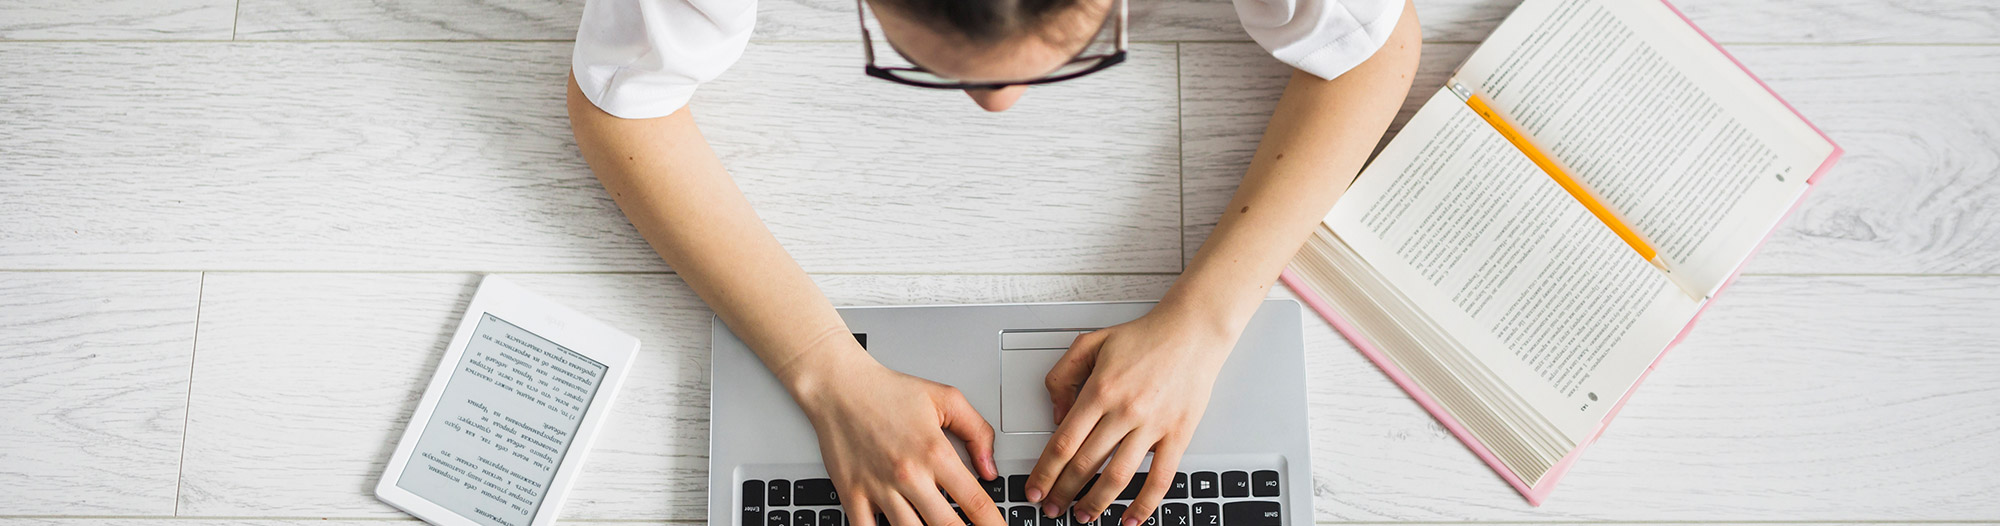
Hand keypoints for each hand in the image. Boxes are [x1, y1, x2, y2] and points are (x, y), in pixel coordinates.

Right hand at [792, 352, 1007, 525]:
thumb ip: (977, 432)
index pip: (975, 502)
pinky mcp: (852, 495)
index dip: (993, 525)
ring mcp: (879, 488)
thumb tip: (990, 469)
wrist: (838, 386)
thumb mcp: (945, 398)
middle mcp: (909, 475)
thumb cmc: (888, 391)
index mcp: (935, 452)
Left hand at [1021, 309, 1236, 525]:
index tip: (1035, 489)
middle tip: (1052, 507)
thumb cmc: (1144, 337)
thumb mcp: (1090, 343)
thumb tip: (1056, 416)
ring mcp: (1152, 425)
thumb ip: (1063, 376)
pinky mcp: (1178, 434)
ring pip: (1118, 476)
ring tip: (1083, 516)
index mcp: (1100, 389)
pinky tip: (1132, 519)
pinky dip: (1145, 504)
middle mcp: (1124, 410)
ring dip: (1096, 502)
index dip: (1045, 472)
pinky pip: (1160, 478)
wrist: (1192, 332)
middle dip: (1063, 492)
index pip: (1063, 442)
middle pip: (1085, 464)